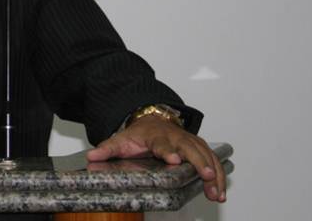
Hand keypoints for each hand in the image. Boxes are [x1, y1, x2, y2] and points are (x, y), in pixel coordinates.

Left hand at [86, 115, 226, 202]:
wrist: (151, 120)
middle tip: (208, 176)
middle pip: (190, 149)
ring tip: (216, 193)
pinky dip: (219, 173)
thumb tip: (92, 157)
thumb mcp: (121, 140)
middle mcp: (175, 137)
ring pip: (205, 155)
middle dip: (200, 163)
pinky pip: (212, 159)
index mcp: (155, 135)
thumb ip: (107, 149)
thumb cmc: (138, 134)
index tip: (174, 159)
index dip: (168, 151)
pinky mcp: (199, 147)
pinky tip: (219, 191)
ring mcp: (189, 141)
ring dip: (214, 173)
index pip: (162, 143)